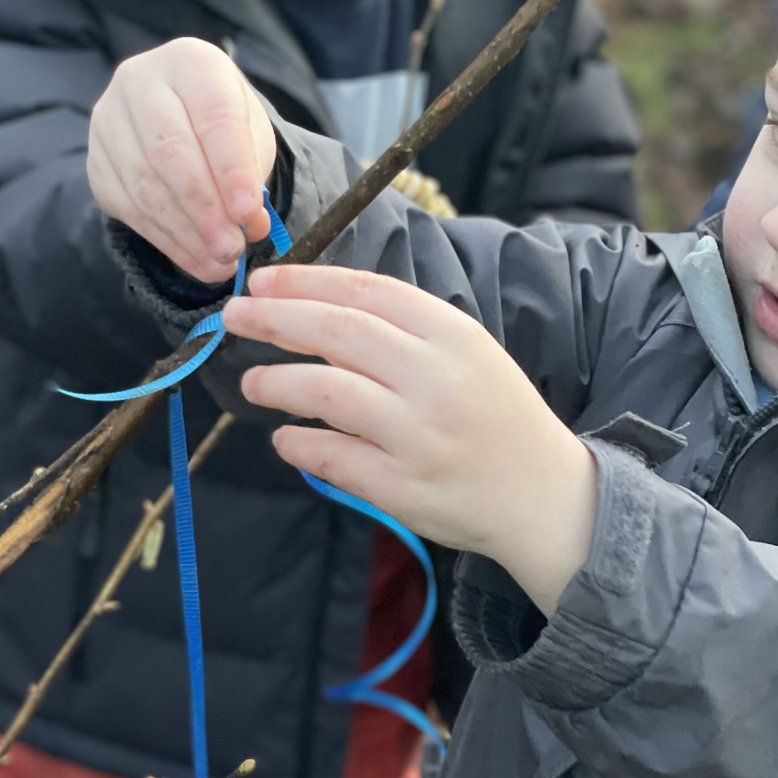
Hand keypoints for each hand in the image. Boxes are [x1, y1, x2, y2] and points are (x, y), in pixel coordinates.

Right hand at [88, 38, 275, 280]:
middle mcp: (139, 80)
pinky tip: (195, 259)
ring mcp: (108, 119)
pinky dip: (165, 240)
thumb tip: (249, 225)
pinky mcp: (96, 160)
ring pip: (144, 184)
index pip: (213, 116)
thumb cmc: (223, 126)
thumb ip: (251, 175)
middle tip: (233, 248)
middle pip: (170, 152)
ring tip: (220, 261)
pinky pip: (127, 207)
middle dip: (205, 209)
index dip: (231, 168)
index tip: (249, 212)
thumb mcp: (250, 136)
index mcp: (190, 61)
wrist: (181, 119)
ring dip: (186, 232)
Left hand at [224, 265, 597, 615]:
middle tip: (233, 317)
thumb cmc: (496, 417)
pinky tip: (285, 437)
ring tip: (251, 382)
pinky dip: (298, 443)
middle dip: (274, 319)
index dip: (305, 282)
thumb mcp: (469, 354)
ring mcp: (417, 434)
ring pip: (325, 391)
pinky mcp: (402, 486)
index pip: (366, 292)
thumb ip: (405, 330)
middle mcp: (434, 378)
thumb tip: (316, 306)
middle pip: (337, 331)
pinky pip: (332, 456)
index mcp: (453, 335)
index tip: (262, 283)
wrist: (545, 495)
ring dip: (275, 382)